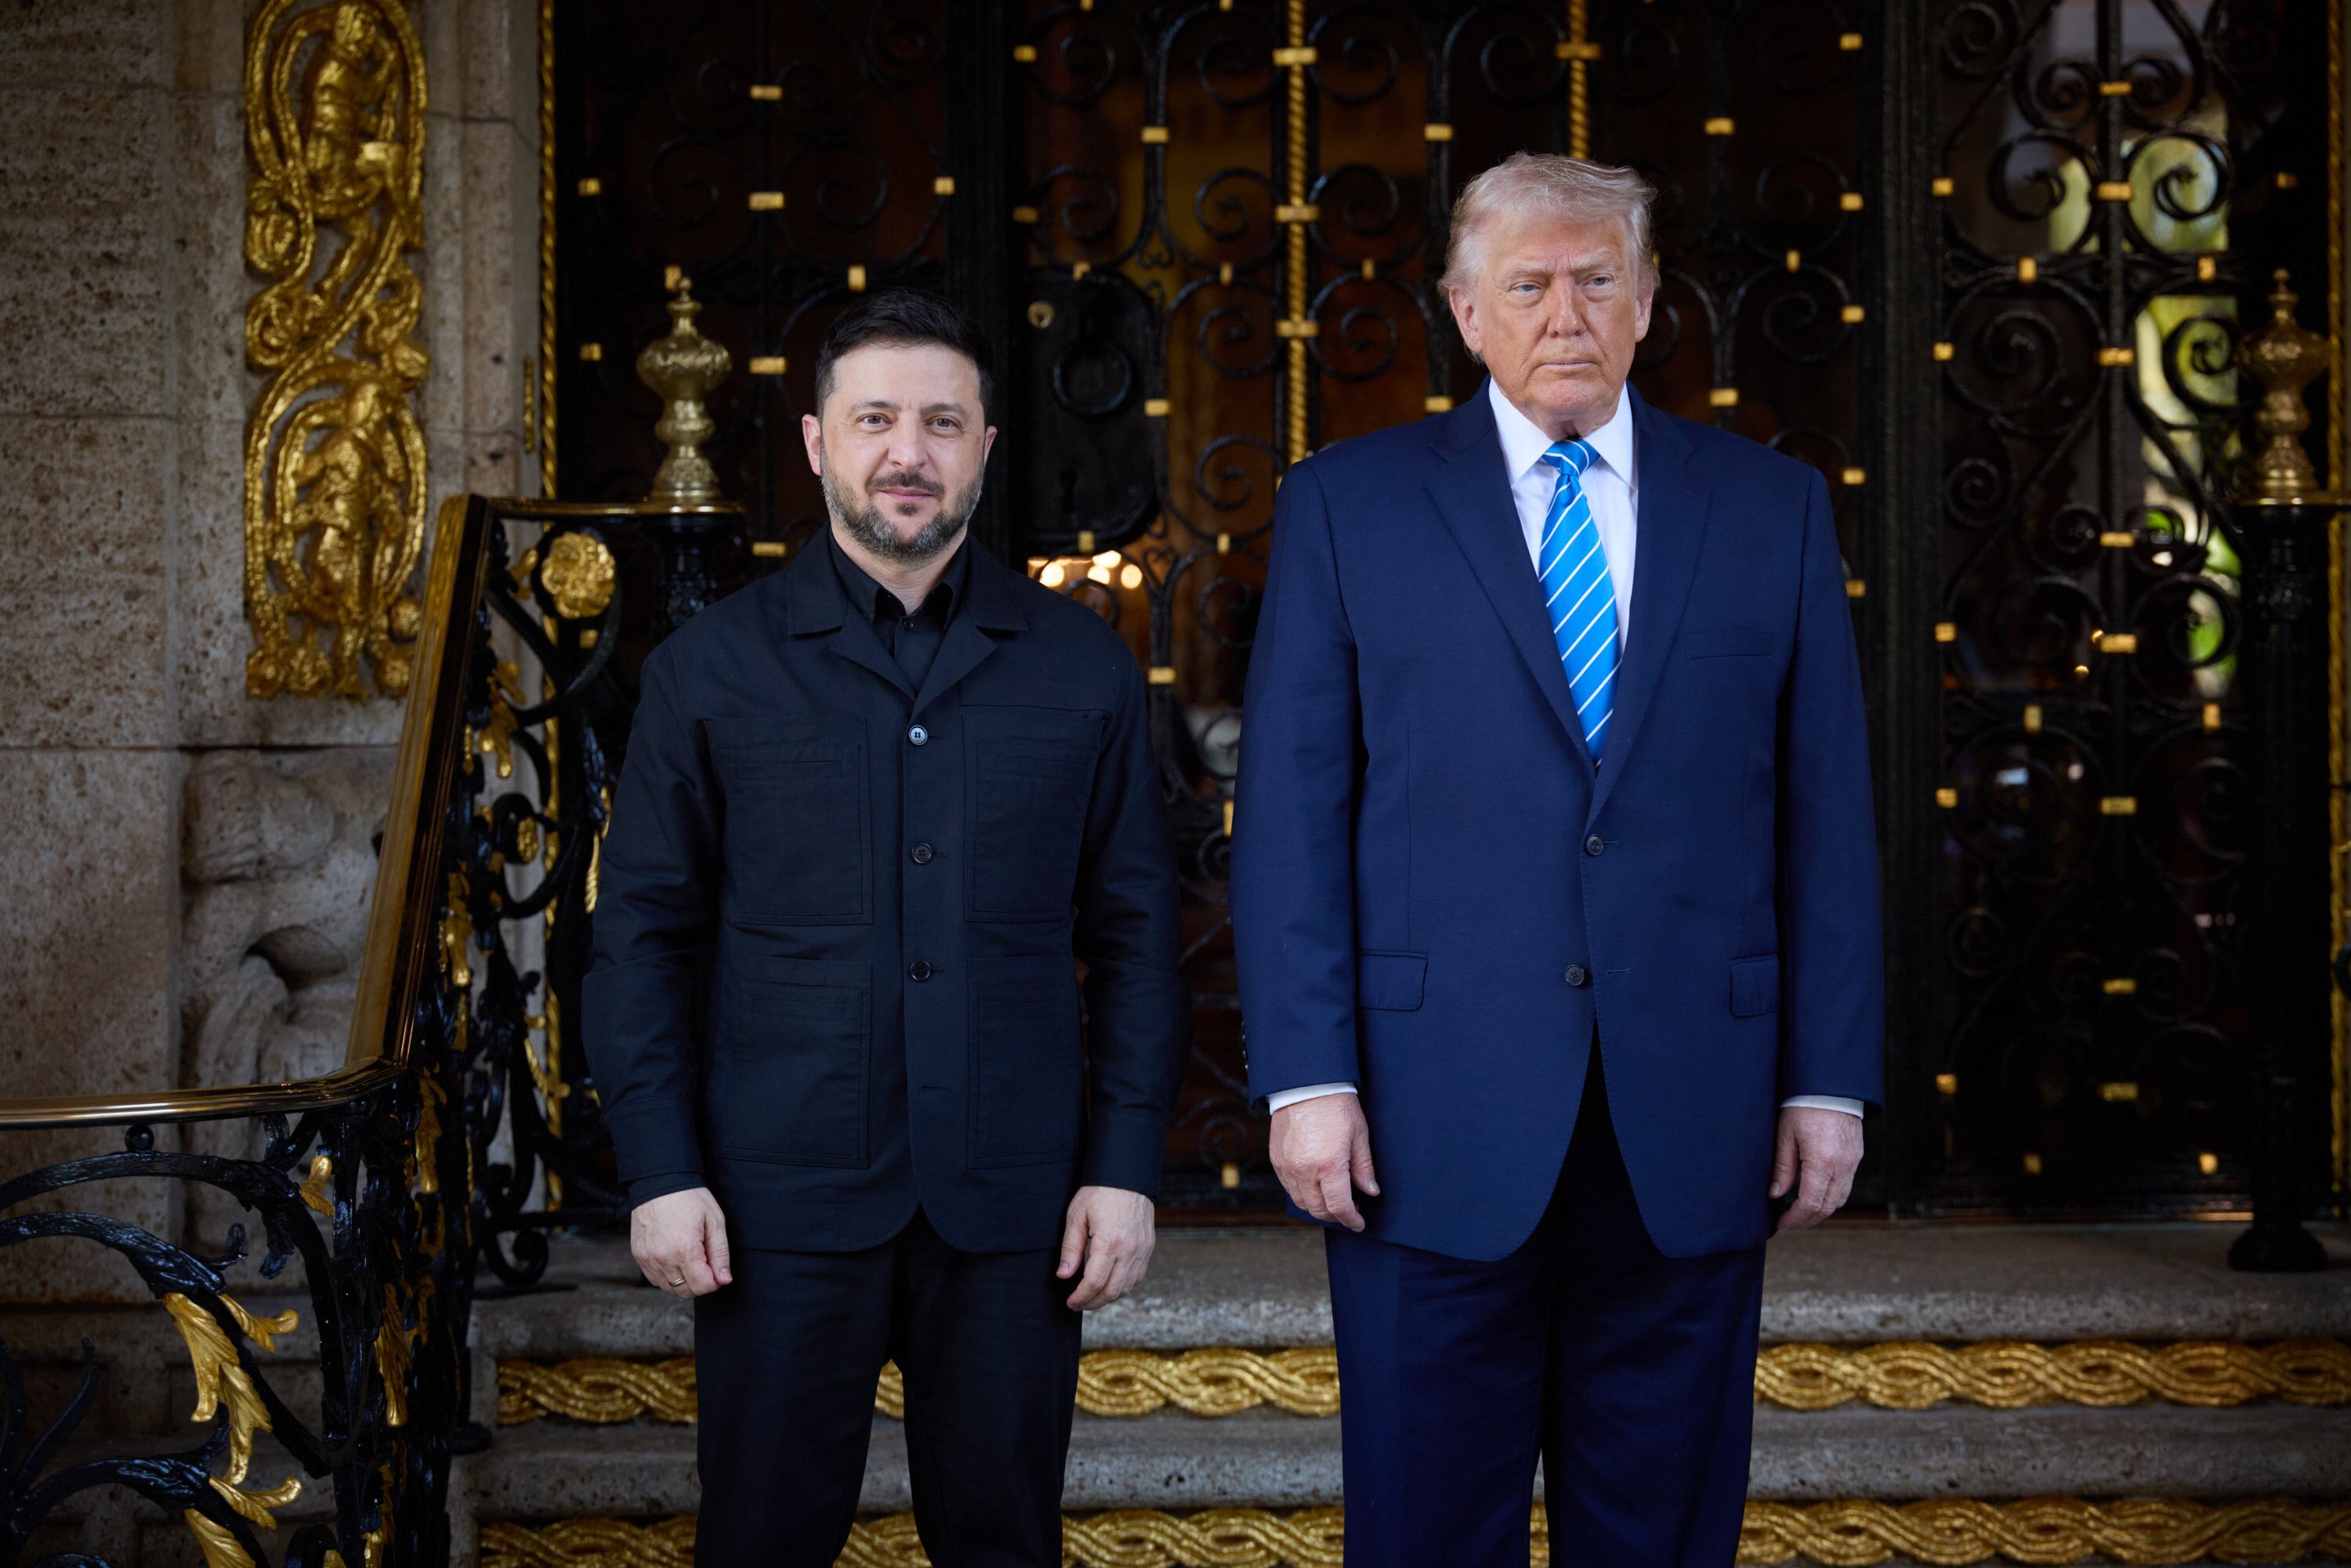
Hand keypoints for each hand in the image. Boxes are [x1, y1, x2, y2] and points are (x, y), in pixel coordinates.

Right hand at [631, 1186, 733, 1297]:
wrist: (659, 1182)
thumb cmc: (689, 1198)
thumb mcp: (714, 1221)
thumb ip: (720, 1254)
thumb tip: (724, 1279)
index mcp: (685, 1251)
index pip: (702, 1287)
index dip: (714, 1281)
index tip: (716, 1268)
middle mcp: (663, 1259)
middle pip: (685, 1292)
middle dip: (699, 1283)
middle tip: (704, 1263)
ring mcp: (648, 1258)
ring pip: (668, 1288)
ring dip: (682, 1281)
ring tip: (689, 1259)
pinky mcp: (639, 1255)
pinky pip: (654, 1279)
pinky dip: (666, 1276)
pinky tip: (674, 1259)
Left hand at [1057, 1186, 1154, 1310]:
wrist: (1128, 1176)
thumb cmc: (1099, 1192)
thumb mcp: (1077, 1216)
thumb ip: (1070, 1248)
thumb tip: (1063, 1275)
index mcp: (1110, 1241)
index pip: (1094, 1282)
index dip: (1081, 1297)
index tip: (1070, 1302)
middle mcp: (1130, 1249)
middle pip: (1112, 1291)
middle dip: (1093, 1302)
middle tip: (1078, 1304)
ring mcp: (1142, 1250)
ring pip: (1126, 1288)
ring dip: (1108, 1297)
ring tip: (1091, 1297)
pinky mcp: (1148, 1248)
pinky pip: (1137, 1277)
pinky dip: (1123, 1287)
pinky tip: (1109, 1285)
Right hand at [1270, 1093, 1379, 1231]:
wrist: (1306, 1084)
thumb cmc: (1336, 1105)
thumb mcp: (1359, 1135)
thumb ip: (1364, 1168)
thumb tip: (1370, 1191)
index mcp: (1329, 1165)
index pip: (1340, 1207)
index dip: (1351, 1220)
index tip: (1359, 1223)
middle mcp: (1305, 1170)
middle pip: (1319, 1210)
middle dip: (1336, 1216)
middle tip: (1349, 1211)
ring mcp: (1287, 1167)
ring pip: (1302, 1203)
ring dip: (1318, 1206)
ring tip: (1332, 1197)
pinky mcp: (1277, 1160)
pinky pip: (1289, 1188)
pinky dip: (1302, 1193)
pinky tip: (1315, 1184)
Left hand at [1770, 1107, 1862, 1232]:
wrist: (1831, 1086)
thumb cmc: (1804, 1105)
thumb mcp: (1785, 1134)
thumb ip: (1783, 1167)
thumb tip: (1776, 1194)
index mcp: (1822, 1161)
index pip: (1811, 1203)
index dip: (1796, 1218)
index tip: (1782, 1223)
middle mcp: (1842, 1166)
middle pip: (1828, 1206)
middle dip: (1808, 1219)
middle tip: (1790, 1222)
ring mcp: (1853, 1162)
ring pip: (1840, 1199)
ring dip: (1821, 1210)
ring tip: (1801, 1212)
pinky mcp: (1856, 1156)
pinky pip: (1846, 1186)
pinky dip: (1832, 1197)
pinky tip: (1816, 1194)